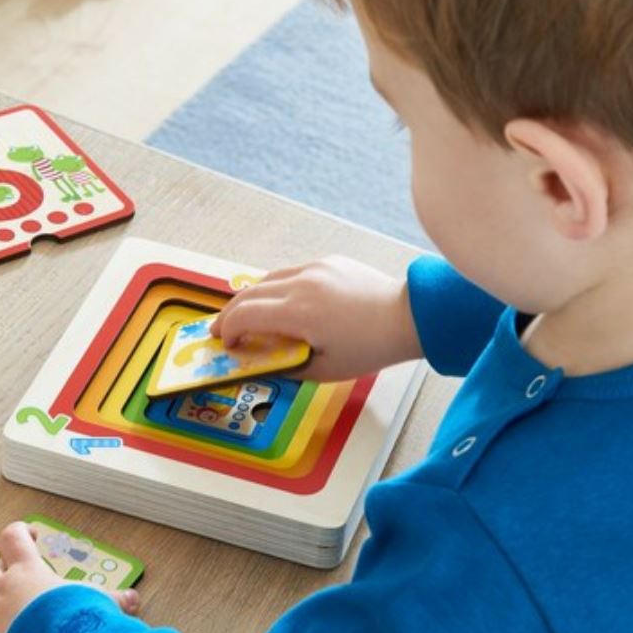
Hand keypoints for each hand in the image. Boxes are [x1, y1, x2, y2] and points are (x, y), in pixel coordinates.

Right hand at [212, 256, 421, 381]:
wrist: (408, 317)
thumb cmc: (371, 347)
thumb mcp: (325, 370)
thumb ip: (287, 367)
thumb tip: (263, 364)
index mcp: (298, 312)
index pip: (244, 315)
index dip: (227, 330)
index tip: (225, 344)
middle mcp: (302, 283)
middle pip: (249, 293)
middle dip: (231, 313)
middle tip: (224, 331)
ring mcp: (315, 268)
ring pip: (268, 279)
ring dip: (253, 298)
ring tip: (250, 317)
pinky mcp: (328, 262)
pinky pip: (293, 273)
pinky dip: (280, 288)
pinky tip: (285, 304)